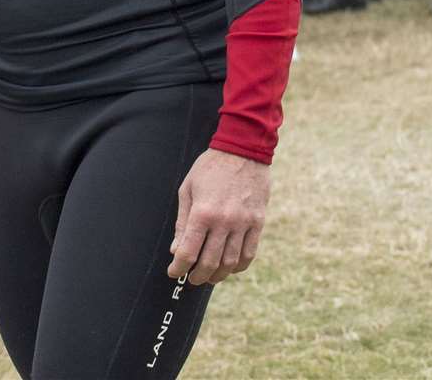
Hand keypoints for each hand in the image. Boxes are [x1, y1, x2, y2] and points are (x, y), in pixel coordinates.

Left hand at [168, 148, 269, 285]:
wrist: (242, 152)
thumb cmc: (209, 169)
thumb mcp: (187, 190)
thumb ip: (182, 222)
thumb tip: (176, 249)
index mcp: (203, 213)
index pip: (188, 251)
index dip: (179, 267)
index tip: (174, 272)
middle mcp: (224, 222)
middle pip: (209, 261)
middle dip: (198, 276)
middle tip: (191, 279)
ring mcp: (244, 224)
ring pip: (231, 261)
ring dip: (218, 275)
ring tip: (209, 277)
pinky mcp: (258, 223)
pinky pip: (250, 253)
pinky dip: (239, 266)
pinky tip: (230, 268)